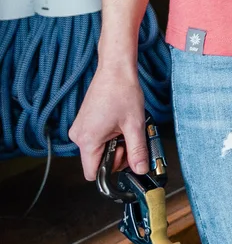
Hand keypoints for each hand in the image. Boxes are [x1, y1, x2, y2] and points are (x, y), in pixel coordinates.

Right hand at [70, 64, 149, 179]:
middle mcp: (78, 137)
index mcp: (87, 140)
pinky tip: (119, 122)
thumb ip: (137, 151)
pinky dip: (110, 135)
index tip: (127, 157)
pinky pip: (97, 139)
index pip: (93, 173)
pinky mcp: (84, 123)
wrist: (115, 70)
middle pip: (98, 161)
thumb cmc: (123, 92)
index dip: (112, 169)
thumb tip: (140, 170)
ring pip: (99, 150)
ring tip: (124, 126)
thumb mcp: (135, 125)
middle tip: (130, 136)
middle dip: (117, 154)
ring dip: (115, 143)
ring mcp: (79, 129)